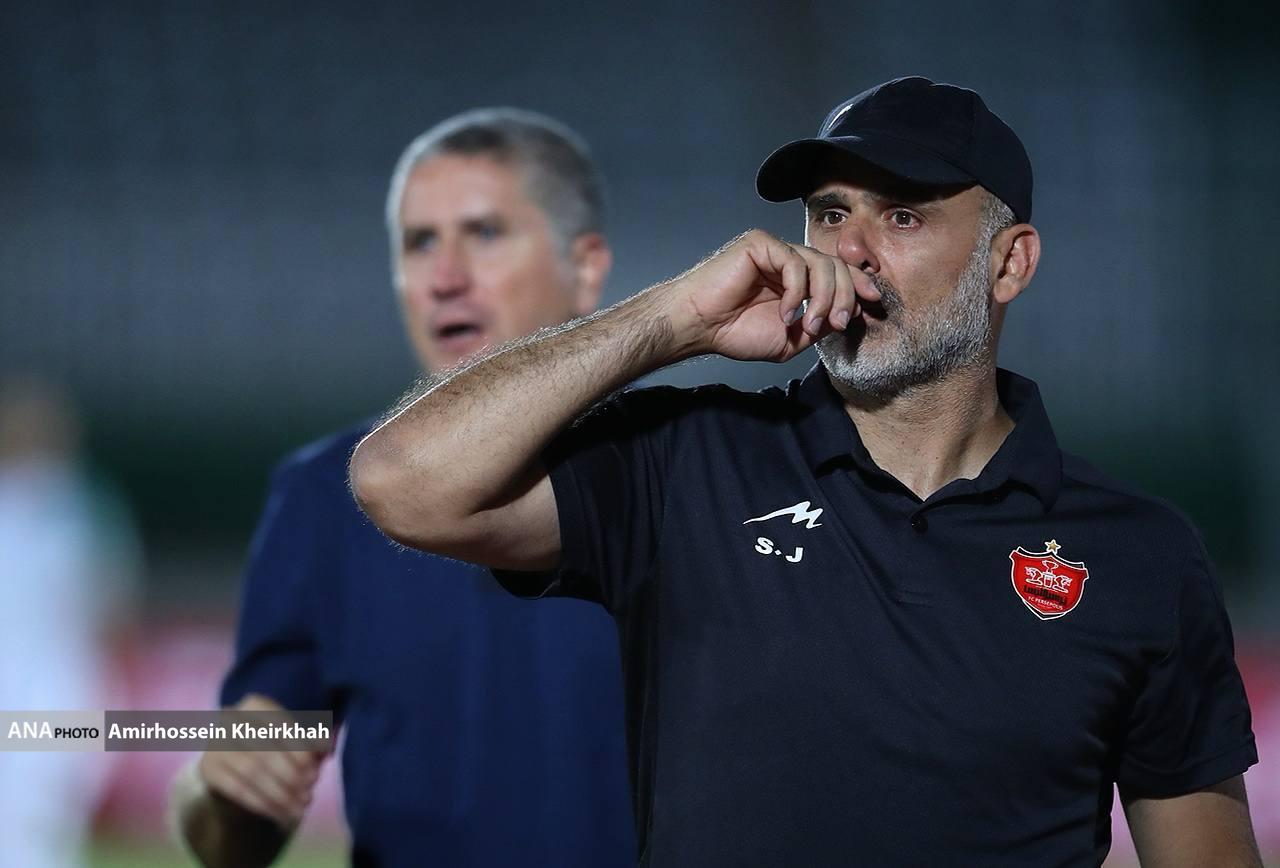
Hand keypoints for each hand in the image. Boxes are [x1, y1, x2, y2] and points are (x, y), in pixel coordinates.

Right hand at [196, 694, 327, 827]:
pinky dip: (263, 805)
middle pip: (265, 751)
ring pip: (251, 773)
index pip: (279, 726)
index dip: (299, 749)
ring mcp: (215, 745)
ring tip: (300, 809)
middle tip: (309, 793)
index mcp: (254, 704)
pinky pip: (238, 790)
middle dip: (291, 775)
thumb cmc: (272, 744)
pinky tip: (281, 815)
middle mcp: (230, 720)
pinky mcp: (208, 770)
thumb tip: (327, 748)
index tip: (315, 770)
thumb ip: (311, 741)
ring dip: (279, 794)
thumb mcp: (292, 737)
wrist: (232, 760)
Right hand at [662, 229, 880, 361]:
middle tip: (837, 324)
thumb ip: (818, 325)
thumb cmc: (735, 333)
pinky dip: (795, 291)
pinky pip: (794, 262)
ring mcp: (776, 250)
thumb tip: (848, 314)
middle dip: (844, 296)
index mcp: (797, 280)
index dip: (858, 285)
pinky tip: (785, 312)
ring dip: (822, 297)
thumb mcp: (791, 340)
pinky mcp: (761, 244)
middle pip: (836, 266)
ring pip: (820, 263)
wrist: (700, 326)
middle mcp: (789, 261)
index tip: (872, 304)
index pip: (838, 274)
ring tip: (808, 323)